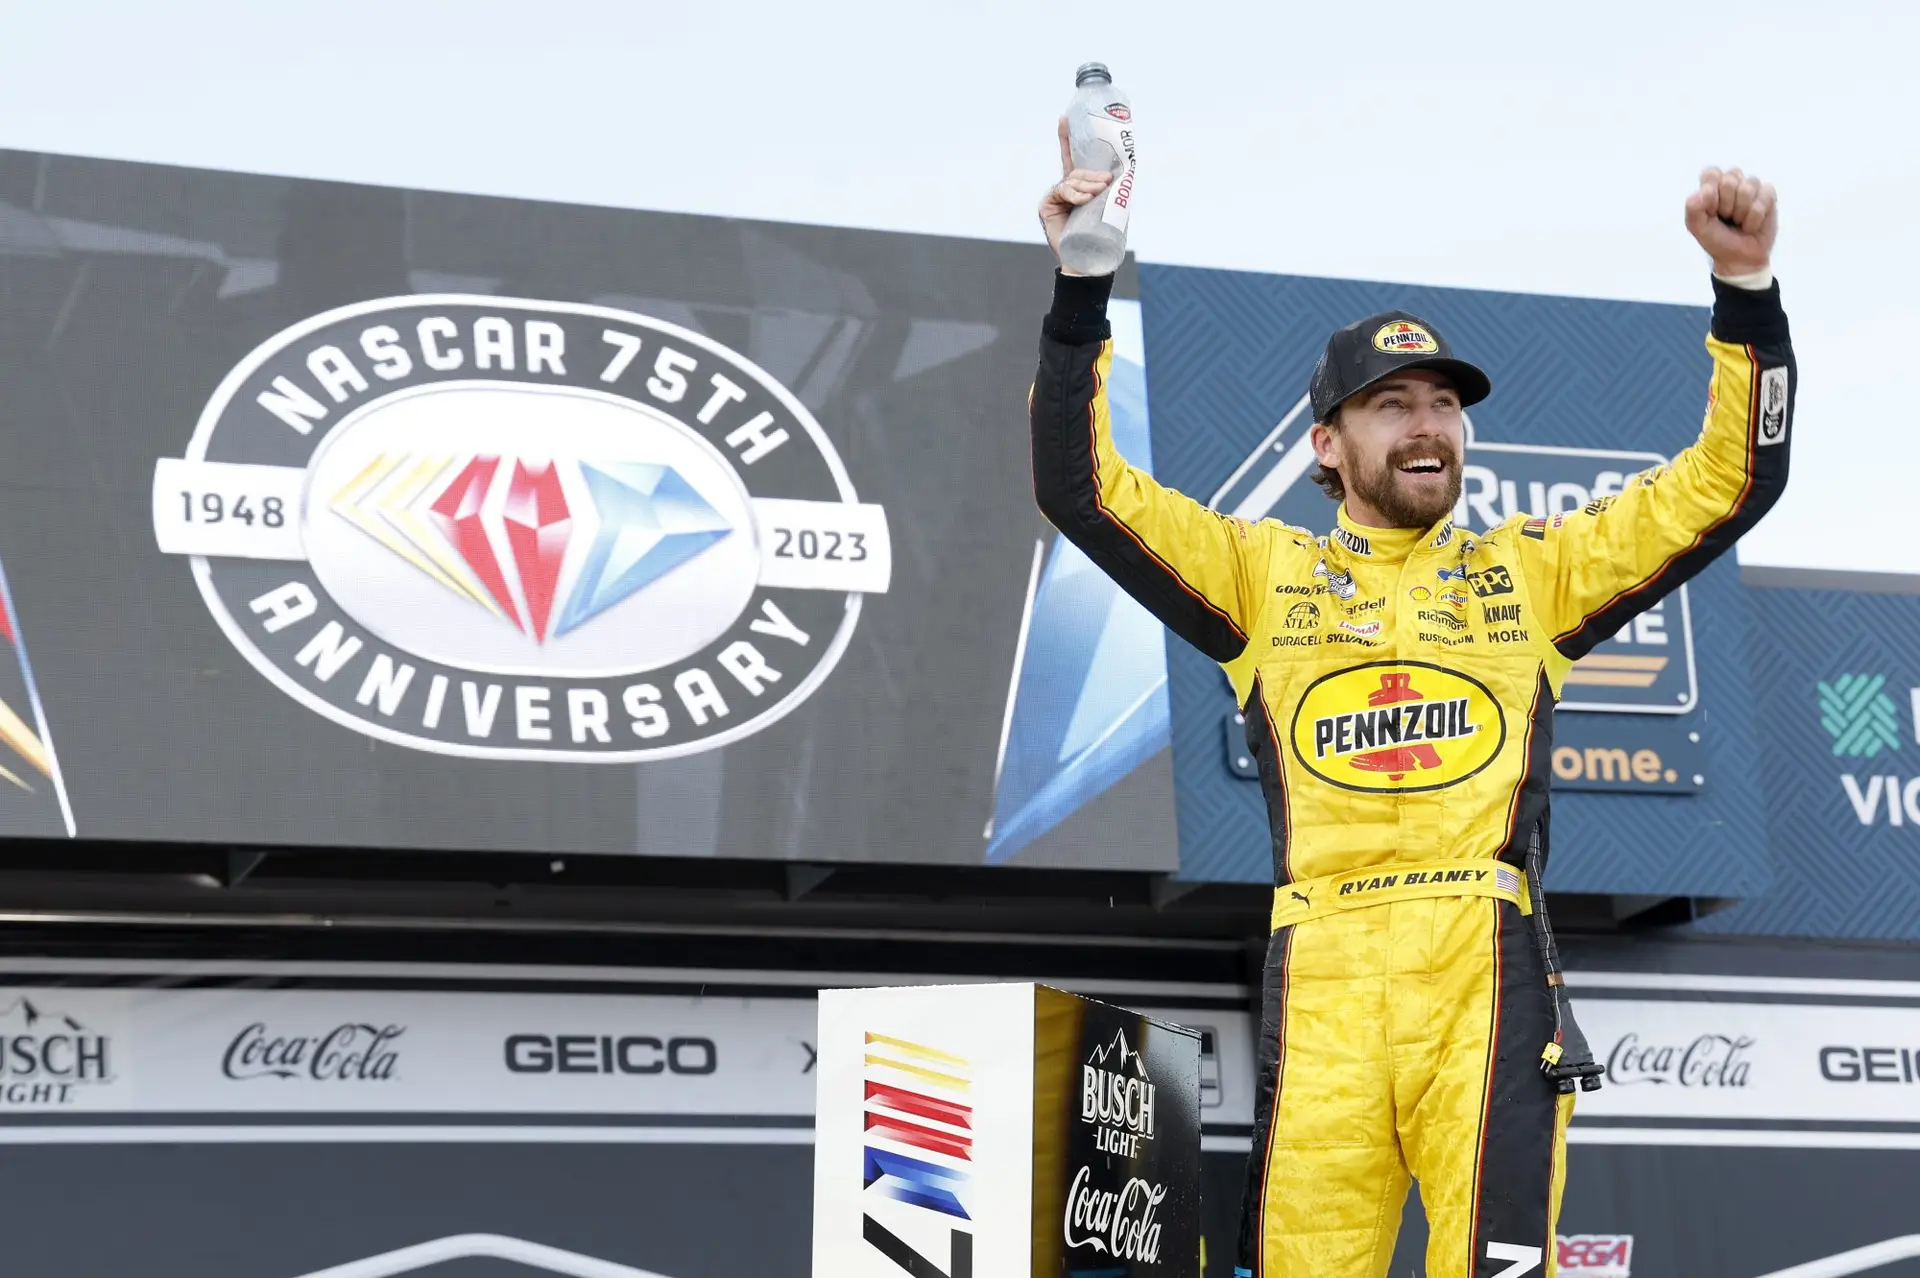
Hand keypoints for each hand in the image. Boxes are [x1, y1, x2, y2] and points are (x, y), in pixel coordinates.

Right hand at [1039, 115, 1111, 273]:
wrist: (1086, 260)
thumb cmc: (1100, 236)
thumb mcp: (1109, 207)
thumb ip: (1113, 189)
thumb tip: (1128, 168)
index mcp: (1078, 187)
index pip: (1072, 159)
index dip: (1067, 138)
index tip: (1065, 118)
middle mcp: (1065, 190)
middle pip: (1076, 171)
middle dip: (1091, 174)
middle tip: (1106, 181)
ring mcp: (1054, 197)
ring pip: (1071, 181)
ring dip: (1086, 185)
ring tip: (1097, 193)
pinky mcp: (1047, 206)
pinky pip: (1062, 192)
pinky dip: (1074, 195)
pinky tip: (1083, 200)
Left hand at [1684, 166, 1777, 277]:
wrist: (1739, 258)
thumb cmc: (1717, 240)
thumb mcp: (1697, 227)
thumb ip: (1693, 207)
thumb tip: (1705, 192)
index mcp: (1712, 187)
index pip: (1711, 173)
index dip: (1711, 192)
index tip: (1711, 210)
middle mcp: (1732, 183)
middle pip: (1730, 179)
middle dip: (1726, 205)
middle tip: (1726, 218)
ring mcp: (1751, 188)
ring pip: (1748, 187)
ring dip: (1741, 212)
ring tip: (1739, 222)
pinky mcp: (1768, 195)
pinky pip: (1765, 196)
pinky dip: (1755, 216)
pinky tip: (1751, 224)